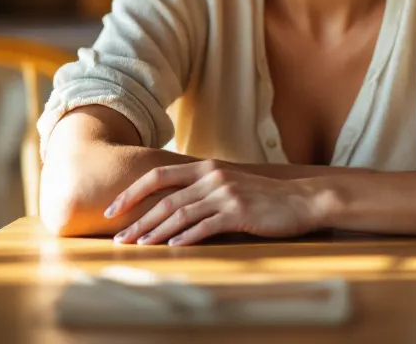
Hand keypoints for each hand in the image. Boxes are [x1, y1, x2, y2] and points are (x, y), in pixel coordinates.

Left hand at [107, 160, 326, 245]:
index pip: (159, 176)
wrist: (301, 200)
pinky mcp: (239, 211)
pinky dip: (186, 237)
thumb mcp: (229, 184)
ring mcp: (225, 193)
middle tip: (118, 237)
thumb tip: (170, 205)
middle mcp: (212, 176)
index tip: (113, 209)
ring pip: (180, 213)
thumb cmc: (264, 197)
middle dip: (137, 219)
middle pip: (164, 198)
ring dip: (155, 231)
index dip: (133, 192)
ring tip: (138, 246)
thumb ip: (202, 189)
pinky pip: (205, 226)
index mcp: (206, 167)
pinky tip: (172, 247)